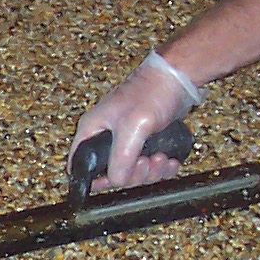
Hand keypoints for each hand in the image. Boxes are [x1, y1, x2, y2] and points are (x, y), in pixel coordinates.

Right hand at [69, 52, 200, 189]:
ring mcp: (127, 139)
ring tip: (162, 159)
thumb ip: (121, 157)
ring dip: (151, 172)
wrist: (179, 77)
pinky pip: (149, 165)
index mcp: (93, 130)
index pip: (80, 163)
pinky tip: (170, 161)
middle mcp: (106, 136)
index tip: (114, 183)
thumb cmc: (152, 92)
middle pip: (112, 172)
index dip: (94, 179)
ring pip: (133, 171)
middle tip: (148, 162)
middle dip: (134, 174)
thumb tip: (116, 181)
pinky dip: (161, 168)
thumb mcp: (133, 127)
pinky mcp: (145, 140)